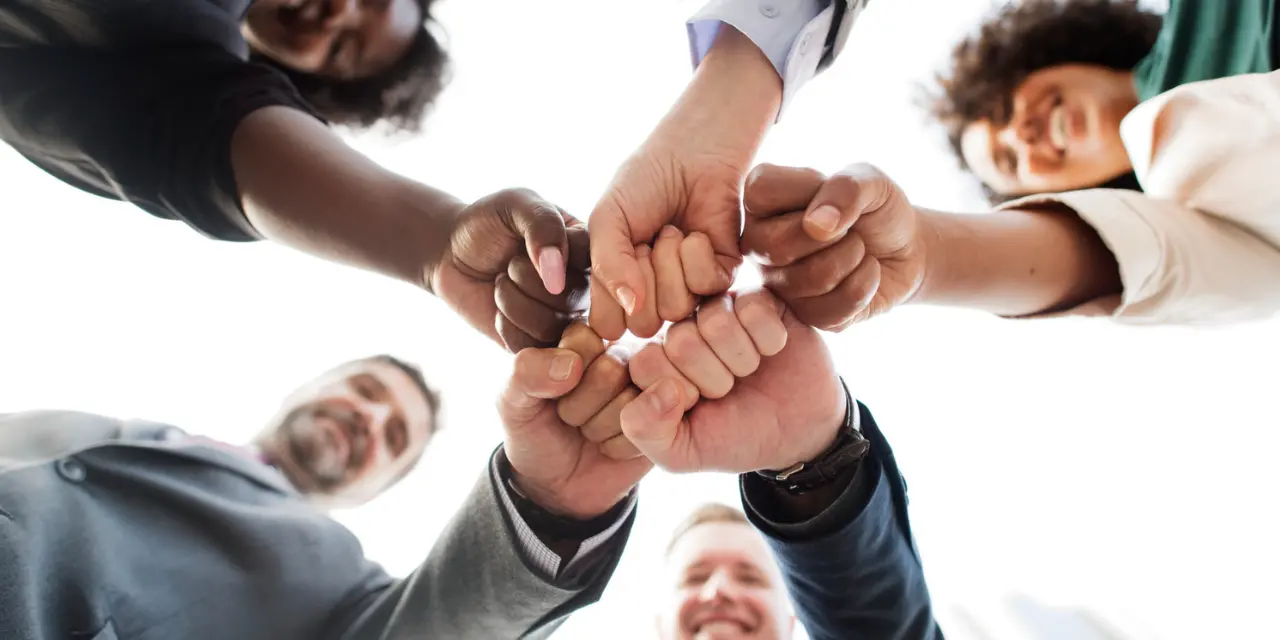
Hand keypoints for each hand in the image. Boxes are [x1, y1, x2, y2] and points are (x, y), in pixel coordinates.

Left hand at [432, 188, 589, 351]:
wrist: (451, 254)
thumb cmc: (487, 224)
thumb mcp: (515, 204)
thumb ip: (542, 223)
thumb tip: (556, 275)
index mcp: (586, 249)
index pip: (597, 262)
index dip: (557, 259)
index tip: (525, 245)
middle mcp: (583, 286)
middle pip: (572, 298)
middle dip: (526, 278)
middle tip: (509, 264)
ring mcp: (563, 318)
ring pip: (552, 326)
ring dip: (512, 302)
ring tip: (502, 283)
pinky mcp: (538, 343)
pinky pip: (531, 347)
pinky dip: (506, 327)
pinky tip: (498, 309)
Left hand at [500, 324, 651, 519]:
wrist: (555, 486)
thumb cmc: (534, 433)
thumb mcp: (512, 402)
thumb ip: (525, 373)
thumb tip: (571, 366)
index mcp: (585, 339)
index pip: (585, 340)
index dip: (562, 376)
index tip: (552, 393)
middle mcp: (622, 356)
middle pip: (612, 371)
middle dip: (580, 407)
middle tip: (570, 418)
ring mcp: (648, 389)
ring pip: (632, 403)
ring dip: (599, 429)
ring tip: (588, 432)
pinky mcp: (665, 421)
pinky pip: (649, 431)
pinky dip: (618, 448)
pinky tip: (609, 447)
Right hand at [588, 27, 781, 339]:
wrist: (690, 154)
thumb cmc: (642, 184)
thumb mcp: (607, 219)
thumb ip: (607, 265)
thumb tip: (630, 307)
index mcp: (619, 290)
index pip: (609, 324)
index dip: (611, 291)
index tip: (619, 251)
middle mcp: (654, 299)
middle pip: (644, 324)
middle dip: (643, 273)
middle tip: (649, 238)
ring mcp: (690, 292)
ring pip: (676, 309)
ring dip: (670, 261)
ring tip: (672, 231)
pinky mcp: (723, 278)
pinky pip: (707, 287)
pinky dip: (698, 254)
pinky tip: (696, 233)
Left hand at [622, 290, 845, 473]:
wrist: (797, 433)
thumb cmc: (733, 438)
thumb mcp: (681, 453)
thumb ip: (645, 431)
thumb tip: (659, 388)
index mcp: (652, 360)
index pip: (645, 363)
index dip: (679, 394)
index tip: (697, 407)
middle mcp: (679, 327)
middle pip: (681, 341)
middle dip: (714, 380)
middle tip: (728, 389)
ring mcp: (717, 307)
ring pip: (716, 321)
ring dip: (743, 361)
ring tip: (749, 371)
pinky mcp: (757, 296)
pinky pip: (753, 307)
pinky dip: (769, 340)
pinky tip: (771, 350)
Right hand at [741, 163, 926, 330]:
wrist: (905, 251)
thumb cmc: (877, 209)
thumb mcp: (871, 181)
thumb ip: (844, 189)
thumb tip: (815, 226)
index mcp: (761, 200)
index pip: (760, 192)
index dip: (804, 191)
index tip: (830, 189)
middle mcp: (757, 243)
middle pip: (777, 246)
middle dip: (834, 234)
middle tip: (850, 227)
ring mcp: (776, 284)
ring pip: (812, 278)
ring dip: (854, 257)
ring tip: (859, 248)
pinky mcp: (802, 316)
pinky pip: (832, 309)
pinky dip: (865, 285)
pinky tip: (864, 274)